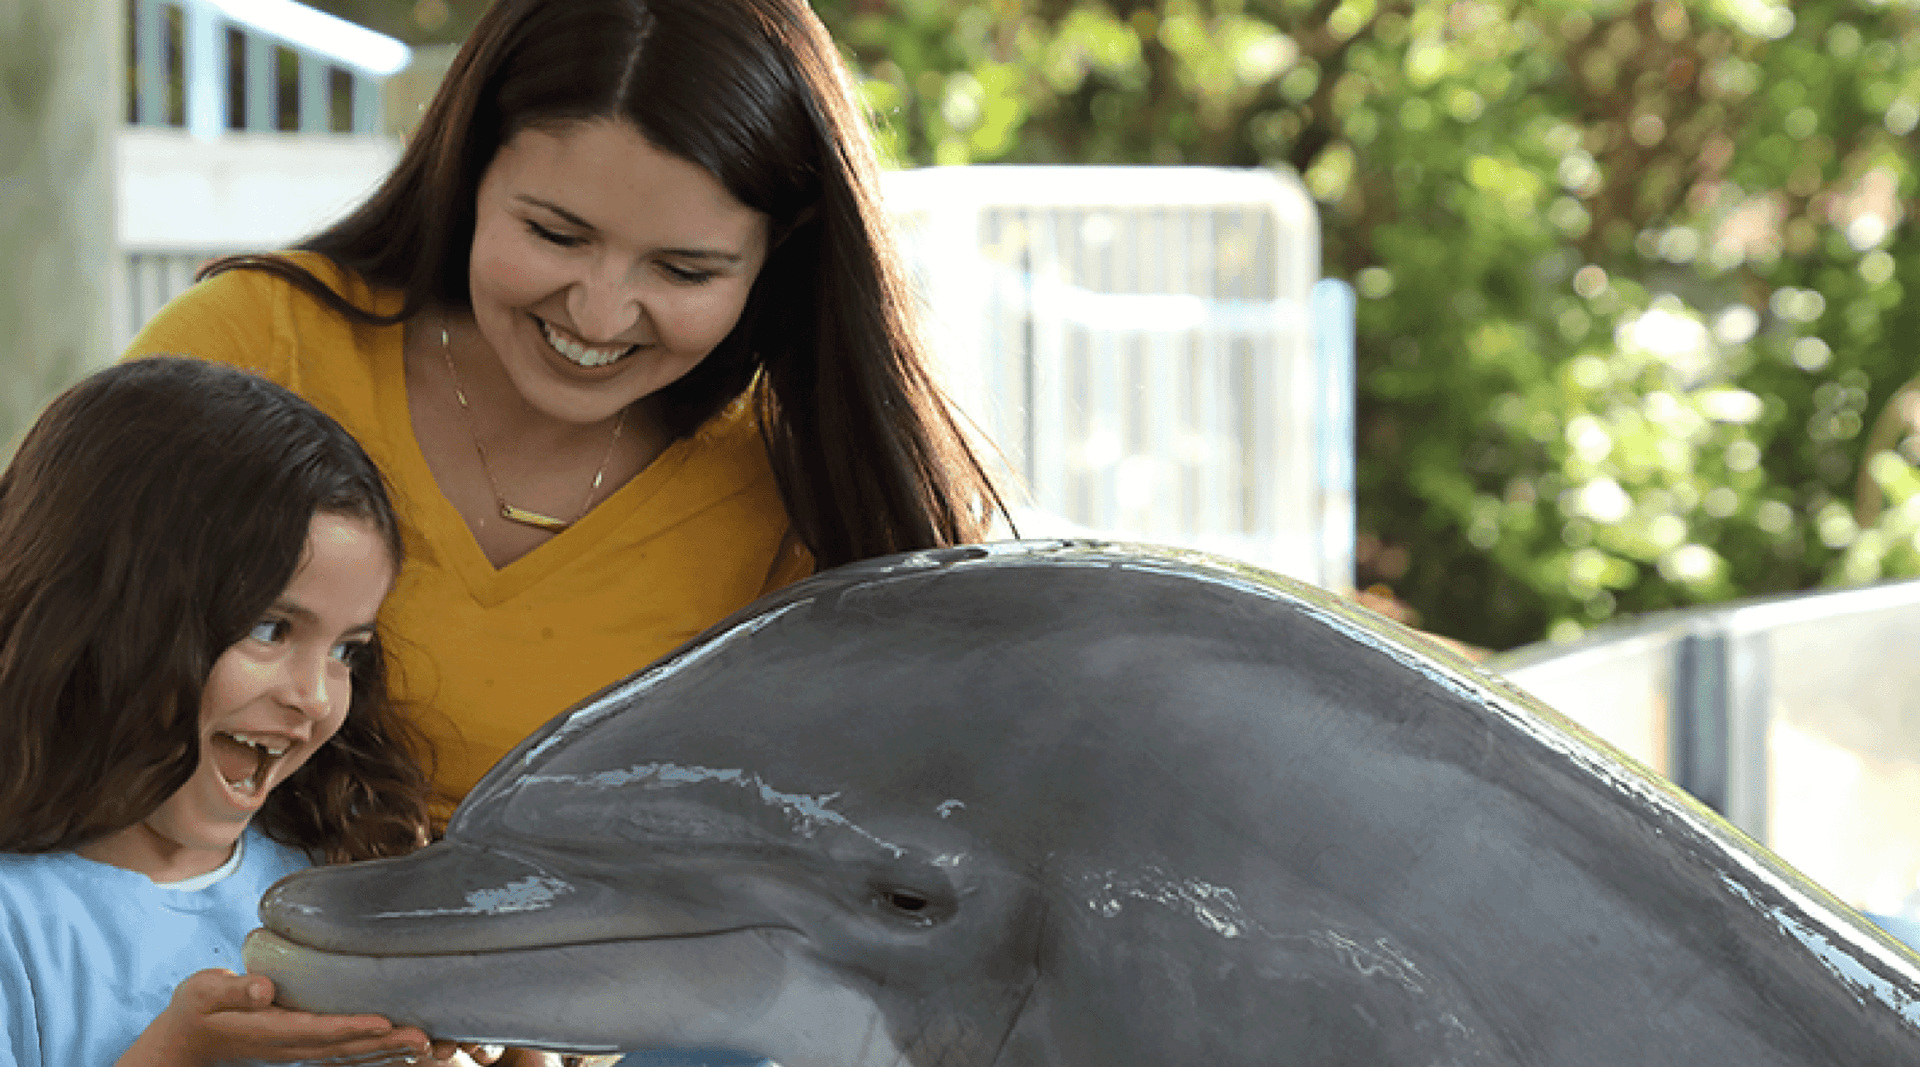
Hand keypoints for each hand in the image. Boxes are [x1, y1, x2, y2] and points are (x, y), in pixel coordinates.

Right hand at [115, 968, 434, 1065]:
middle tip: (426, 1039)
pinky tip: (411, 1051)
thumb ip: (233, 989)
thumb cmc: (199, 1010)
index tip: (384, 1022)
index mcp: (270, 1032)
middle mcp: (292, 1048)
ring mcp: (301, 1053)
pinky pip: (350, 1057)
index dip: (351, 1028)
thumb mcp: (204, 992)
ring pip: (353, 1058)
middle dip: (387, 1045)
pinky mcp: (308, 1050)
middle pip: (346, 1050)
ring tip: (431, 1047)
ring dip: (392, 1054)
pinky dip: (381, 1055)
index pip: (317, 1031)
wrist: (190, 1041)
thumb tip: (263, 986)